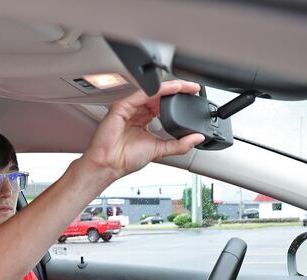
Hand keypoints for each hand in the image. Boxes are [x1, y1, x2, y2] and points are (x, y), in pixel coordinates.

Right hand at [82, 80, 205, 178]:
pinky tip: (170, 89)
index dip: (178, 100)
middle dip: (177, 90)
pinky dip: (157, 90)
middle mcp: (136, 113)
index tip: (193, 96)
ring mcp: (128, 108)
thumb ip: (179, 144)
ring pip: (151, 92)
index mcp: (144, 121)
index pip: (163, 105)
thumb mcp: (160, 150)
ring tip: (185, 86)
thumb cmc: (125, 159)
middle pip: (159, 95)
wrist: (109, 165)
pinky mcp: (121, 107)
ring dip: (170, 88)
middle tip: (193, 88)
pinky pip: (141, 94)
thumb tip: (197, 139)